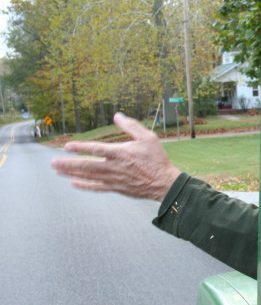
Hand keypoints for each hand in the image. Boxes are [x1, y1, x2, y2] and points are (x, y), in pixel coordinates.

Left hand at [51, 112, 180, 201]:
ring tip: (58, 171)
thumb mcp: (148, 138)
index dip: (79, 148)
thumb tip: (117, 116)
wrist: (164, 183)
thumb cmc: (157, 159)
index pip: (95, 149)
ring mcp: (114, 179)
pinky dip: (84, 185)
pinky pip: (97, 187)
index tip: (66, 147)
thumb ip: (131, 126)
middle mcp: (114, 167)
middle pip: (86, 165)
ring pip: (89, 176)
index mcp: (120, 153)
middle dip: (68, 164)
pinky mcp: (117, 188)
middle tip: (53, 163)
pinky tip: (74, 183)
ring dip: (72, 174)